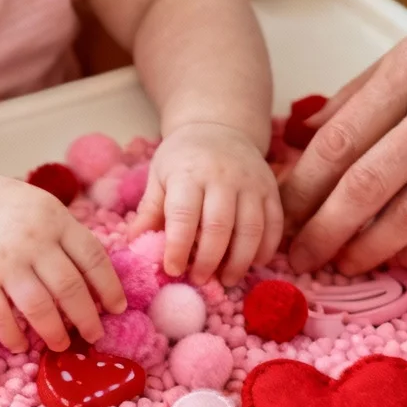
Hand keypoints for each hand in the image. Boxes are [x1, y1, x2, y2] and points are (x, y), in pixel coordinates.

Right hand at [0, 173, 125, 352]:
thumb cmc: (5, 207)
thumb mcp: (44, 208)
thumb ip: (67, 237)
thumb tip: (97, 279)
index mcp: (56, 221)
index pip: (93, 258)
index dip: (109, 287)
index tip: (118, 308)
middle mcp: (34, 242)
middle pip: (70, 287)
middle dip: (87, 318)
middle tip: (94, 335)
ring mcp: (5, 262)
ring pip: (39, 307)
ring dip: (54, 332)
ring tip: (61, 345)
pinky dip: (13, 336)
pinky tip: (21, 345)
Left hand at [130, 122, 281, 285]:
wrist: (218, 126)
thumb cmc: (182, 158)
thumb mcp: (159, 175)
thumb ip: (149, 209)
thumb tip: (133, 243)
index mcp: (189, 173)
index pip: (183, 215)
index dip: (178, 247)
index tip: (172, 270)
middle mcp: (223, 176)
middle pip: (220, 226)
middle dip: (209, 260)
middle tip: (199, 280)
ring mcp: (251, 183)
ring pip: (251, 229)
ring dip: (240, 261)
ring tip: (227, 280)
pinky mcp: (271, 189)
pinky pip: (274, 224)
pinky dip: (266, 249)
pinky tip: (253, 264)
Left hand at [281, 0, 406, 274]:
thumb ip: (358, 95)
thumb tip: (302, 138)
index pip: (338, 142)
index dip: (302, 188)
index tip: (281, 214)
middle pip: (367, 184)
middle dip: (323, 230)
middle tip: (300, 256)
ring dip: (371, 248)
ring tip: (344, 262)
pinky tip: (401, 256)